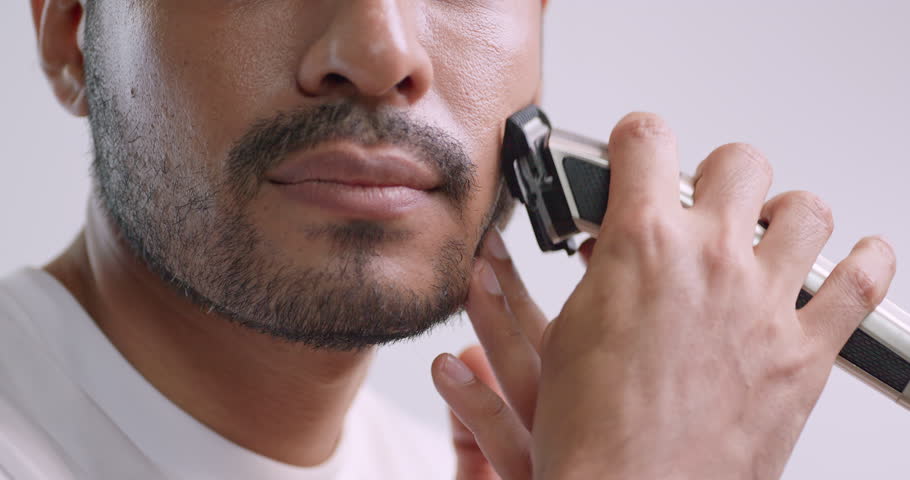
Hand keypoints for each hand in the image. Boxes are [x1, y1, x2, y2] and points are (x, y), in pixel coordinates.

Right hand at [432, 112, 896, 479]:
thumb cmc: (593, 433)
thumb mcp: (562, 333)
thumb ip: (584, 275)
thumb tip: (577, 250)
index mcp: (642, 245)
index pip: (647, 139)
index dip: (638, 139)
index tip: (639, 152)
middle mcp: (711, 260)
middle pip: (738, 161)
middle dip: (715, 177)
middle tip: (701, 208)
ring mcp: (765, 303)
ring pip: (807, 210)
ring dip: (787, 215)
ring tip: (767, 237)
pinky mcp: (805, 352)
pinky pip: (863, 282)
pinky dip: (866, 263)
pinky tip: (851, 261)